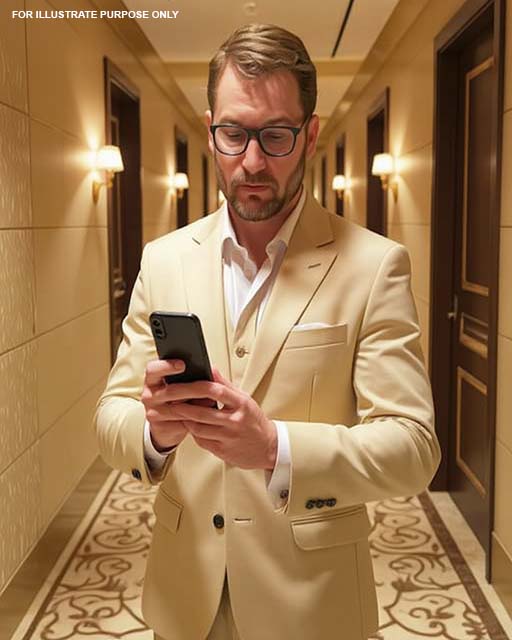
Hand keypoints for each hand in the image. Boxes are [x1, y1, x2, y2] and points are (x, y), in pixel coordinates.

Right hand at [141, 359, 211, 451]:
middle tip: (213, 387)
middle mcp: (148, 395)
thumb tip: (212, 372)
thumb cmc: (177, 398)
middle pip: (170, 390)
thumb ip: (192, 376)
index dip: (166, 366)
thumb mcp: (180, 384)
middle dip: (194, 389)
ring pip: (177, 409)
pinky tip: (208, 415)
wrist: (166, 425)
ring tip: (214, 401)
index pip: (153, 369)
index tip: (183, 364)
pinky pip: (181, 424)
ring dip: (198, 406)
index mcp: (152, 379)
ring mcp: (152, 413)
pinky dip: (196, 419)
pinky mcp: (160, 428)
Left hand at [157, 367, 277, 470]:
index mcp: (241, 404)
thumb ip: (225, 384)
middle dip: (182, 404)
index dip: (196, 387)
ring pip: (197, 428)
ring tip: (177, 410)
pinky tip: (190, 424)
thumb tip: (210, 368)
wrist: (268, 447)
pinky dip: (192, 432)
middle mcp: (235, 421)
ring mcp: (228, 437)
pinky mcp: (222, 451)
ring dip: (184, 418)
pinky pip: (200, 440)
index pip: (215, 391)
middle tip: (170, 398)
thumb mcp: (244, 399)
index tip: (182, 383)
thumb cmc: (253, 420)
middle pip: (202, 412)